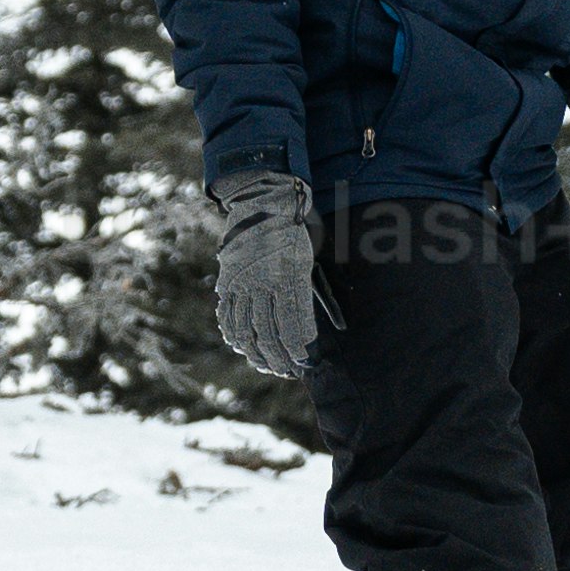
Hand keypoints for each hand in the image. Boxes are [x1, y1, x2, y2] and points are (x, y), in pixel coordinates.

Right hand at [209, 171, 319, 382]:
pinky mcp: (229, 279)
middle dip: (279, 357)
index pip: (292, 321)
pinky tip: (241, 346)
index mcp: (288, 274)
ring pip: (246, 327)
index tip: (304, 362)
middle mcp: (264, 280)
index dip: (298, 346)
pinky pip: (228, 313)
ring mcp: (243, 281)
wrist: (266, 199)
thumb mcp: (315, 258)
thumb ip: (323, 294)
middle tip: (287, 371)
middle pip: (269, 331)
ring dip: (256, 351)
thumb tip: (341, 325)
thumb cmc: (299, 230)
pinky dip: (233, 332)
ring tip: (266, 366)